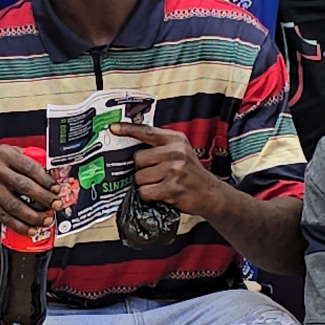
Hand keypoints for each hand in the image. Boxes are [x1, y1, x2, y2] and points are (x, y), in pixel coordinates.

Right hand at [0, 144, 65, 235]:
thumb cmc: (7, 170)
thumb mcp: (17, 159)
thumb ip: (34, 163)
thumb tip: (58, 178)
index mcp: (5, 153)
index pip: (29, 167)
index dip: (46, 180)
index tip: (57, 189)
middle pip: (23, 186)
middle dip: (43, 198)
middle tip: (56, 205)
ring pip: (14, 205)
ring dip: (34, 216)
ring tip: (47, 220)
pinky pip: (5, 217)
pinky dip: (20, 226)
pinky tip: (31, 229)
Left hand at [110, 118, 224, 215]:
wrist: (210, 193)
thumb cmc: (191, 173)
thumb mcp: (180, 151)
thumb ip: (160, 146)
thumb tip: (132, 147)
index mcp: (175, 139)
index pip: (147, 131)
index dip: (128, 129)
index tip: (113, 128)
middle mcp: (175, 152)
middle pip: (138, 158)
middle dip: (141, 169)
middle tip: (154, 174)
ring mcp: (174, 170)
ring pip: (139, 177)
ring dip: (145, 184)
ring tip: (160, 184)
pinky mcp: (172, 188)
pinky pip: (145, 192)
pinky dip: (148, 196)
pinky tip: (161, 194)